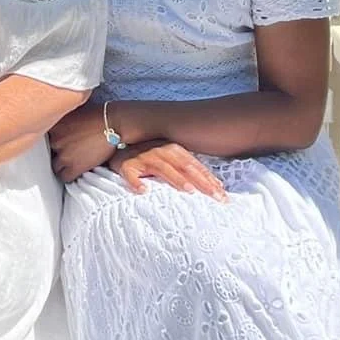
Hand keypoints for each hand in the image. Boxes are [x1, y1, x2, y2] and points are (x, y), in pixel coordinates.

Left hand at [49, 106, 118, 183]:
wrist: (113, 123)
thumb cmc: (98, 115)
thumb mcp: (73, 113)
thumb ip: (62, 121)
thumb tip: (57, 125)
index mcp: (53, 125)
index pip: (41, 137)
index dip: (50, 142)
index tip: (55, 144)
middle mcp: (55, 140)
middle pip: (48, 153)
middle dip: (56, 153)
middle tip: (66, 153)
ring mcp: (64, 154)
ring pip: (55, 167)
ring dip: (62, 166)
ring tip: (71, 164)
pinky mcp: (74, 167)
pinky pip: (64, 177)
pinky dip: (69, 176)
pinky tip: (75, 172)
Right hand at [107, 140, 227, 200]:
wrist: (116, 142)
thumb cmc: (148, 156)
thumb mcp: (170, 159)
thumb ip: (189, 170)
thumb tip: (217, 185)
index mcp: (174, 149)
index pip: (196, 166)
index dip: (210, 180)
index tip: (223, 195)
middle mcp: (161, 151)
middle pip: (184, 166)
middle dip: (201, 182)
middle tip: (215, 196)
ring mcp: (143, 157)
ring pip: (162, 168)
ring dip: (175, 179)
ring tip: (188, 190)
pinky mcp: (126, 165)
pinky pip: (130, 174)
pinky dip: (136, 182)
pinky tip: (143, 190)